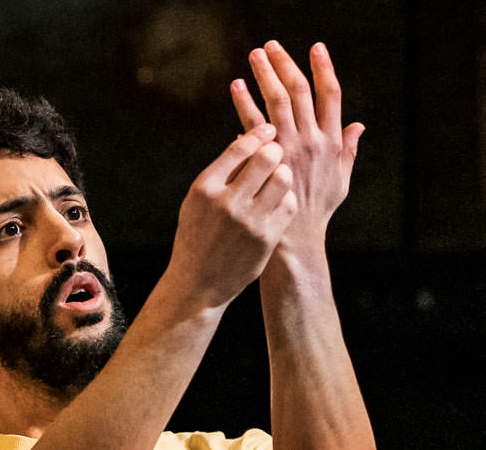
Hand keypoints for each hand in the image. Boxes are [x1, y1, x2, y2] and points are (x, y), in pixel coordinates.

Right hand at [162, 123, 297, 308]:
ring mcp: (249, 221)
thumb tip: (250, 138)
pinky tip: (278, 202)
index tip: (268, 130)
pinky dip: (286, 198)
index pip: (240, 147)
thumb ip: (221, 172)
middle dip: (275, 151)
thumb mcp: (196, 202)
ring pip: (283, 179)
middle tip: (276, 154)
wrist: (198, 283)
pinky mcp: (266, 238)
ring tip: (278, 177)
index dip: (259, 134)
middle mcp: (227, 202)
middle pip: (267, 158)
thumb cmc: (197, 236)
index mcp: (205, 188)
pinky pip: (288, 204)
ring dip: (284, 173)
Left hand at [231, 41, 361, 250]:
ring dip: (265, 75)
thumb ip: (348, 151)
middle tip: (272, 45)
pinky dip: (243, 103)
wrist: (295, 241)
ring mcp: (288, 150)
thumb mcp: (340, 181)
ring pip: (277, 101)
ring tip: (255, 55)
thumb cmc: (317, 212)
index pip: (331, 95)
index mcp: (331, 142)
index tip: (316, 47)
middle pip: (300, 91)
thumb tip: (359, 126)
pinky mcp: (265, 161)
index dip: (324, 68)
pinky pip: (252, 126)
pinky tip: (235, 86)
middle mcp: (311, 141)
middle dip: (286, 64)